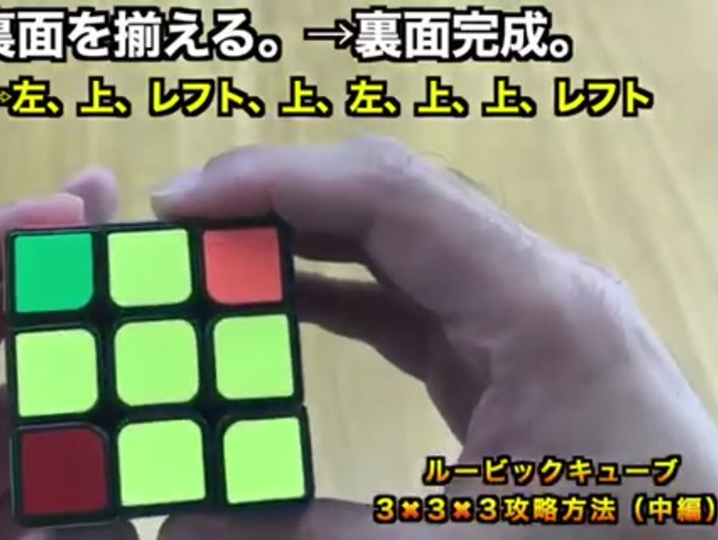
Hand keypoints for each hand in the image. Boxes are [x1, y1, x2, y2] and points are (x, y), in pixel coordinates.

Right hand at [149, 137, 717, 539]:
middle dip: (278, 194)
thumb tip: (184, 526)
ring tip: (213, 251)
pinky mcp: (506, 346)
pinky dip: (336, 283)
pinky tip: (279, 297)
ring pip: (398, 234)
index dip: (276, 184)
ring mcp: (521, 309)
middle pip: (391, 195)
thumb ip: (311, 536)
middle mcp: (532, 283)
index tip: (182, 204)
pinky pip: (409, 289)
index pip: (391, 197)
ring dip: (303, 233)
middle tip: (180, 221)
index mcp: (537, 308)